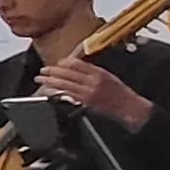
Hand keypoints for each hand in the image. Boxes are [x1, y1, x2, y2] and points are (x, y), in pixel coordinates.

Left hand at [34, 59, 151, 128]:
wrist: (129, 107)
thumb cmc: (120, 93)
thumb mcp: (108, 76)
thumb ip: (92, 72)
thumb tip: (76, 67)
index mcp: (99, 72)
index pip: (78, 63)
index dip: (65, 62)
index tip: (58, 62)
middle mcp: (93, 81)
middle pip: (68, 73)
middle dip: (53, 71)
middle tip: (43, 70)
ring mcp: (89, 92)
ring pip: (65, 84)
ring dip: (51, 81)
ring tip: (41, 79)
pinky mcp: (86, 102)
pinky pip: (68, 95)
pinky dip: (57, 92)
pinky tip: (50, 90)